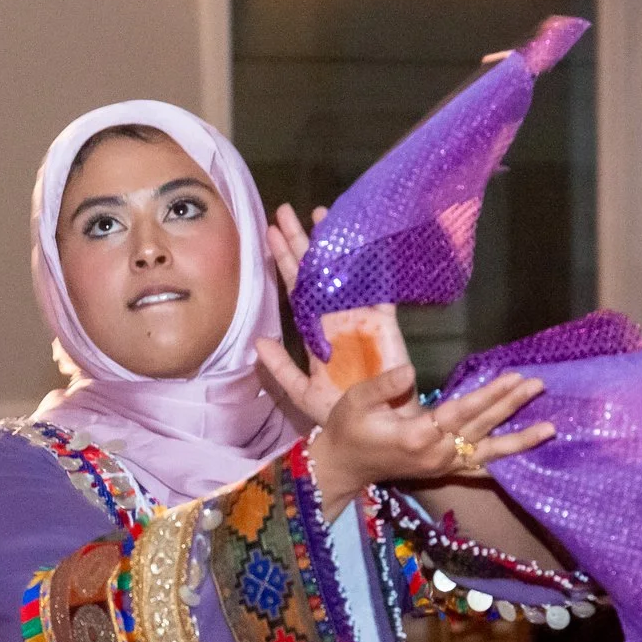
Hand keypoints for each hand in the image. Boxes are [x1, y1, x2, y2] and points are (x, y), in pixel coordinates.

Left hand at [254, 204, 405, 429]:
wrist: (375, 431)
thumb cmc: (341, 414)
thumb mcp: (302, 391)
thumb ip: (280, 368)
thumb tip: (258, 339)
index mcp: (315, 331)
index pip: (296, 288)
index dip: (284, 262)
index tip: (269, 234)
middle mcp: (335, 317)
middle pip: (316, 272)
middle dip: (302, 241)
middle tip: (286, 210)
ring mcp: (359, 317)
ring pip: (345, 271)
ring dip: (335, 245)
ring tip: (322, 213)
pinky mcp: (383, 323)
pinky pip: (378, 290)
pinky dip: (373, 267)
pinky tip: (365, 241)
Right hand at [300, 365, 553, 505]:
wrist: (343, 467)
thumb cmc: (347, 429)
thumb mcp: (355, 401)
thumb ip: (383, 386)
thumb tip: (411, 371)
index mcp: (417, 435)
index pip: (461, 412)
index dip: (489, 395)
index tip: (512, 378)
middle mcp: (436, 454)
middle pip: (481, 428)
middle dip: (510, 405)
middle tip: (537, 385)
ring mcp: (442, 467)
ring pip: (487, 452)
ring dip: (519, 439)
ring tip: (550, 428)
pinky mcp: (444, 471)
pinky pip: (479, 468)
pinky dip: (503, 461)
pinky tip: (526, 454)